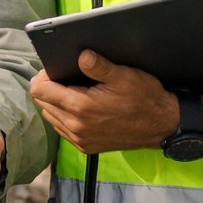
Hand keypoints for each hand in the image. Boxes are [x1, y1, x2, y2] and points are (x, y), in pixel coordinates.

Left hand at [30, 50, 177, 153]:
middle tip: (63, 78)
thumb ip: (99, 66)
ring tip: (69, 91)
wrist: (163, 125)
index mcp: (81, 107)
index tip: (54, 69)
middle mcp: (76, 126)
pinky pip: (62, 129)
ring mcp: (80, 139)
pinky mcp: (86, 147)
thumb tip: (81, 55)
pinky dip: (62, 117)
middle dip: (47, 88)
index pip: (40, 90)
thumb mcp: (124, 76)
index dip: (43, 76)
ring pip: (50, 116)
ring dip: (54, 103)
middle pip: (42, 103)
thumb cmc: (145, 98)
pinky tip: (75, 107)